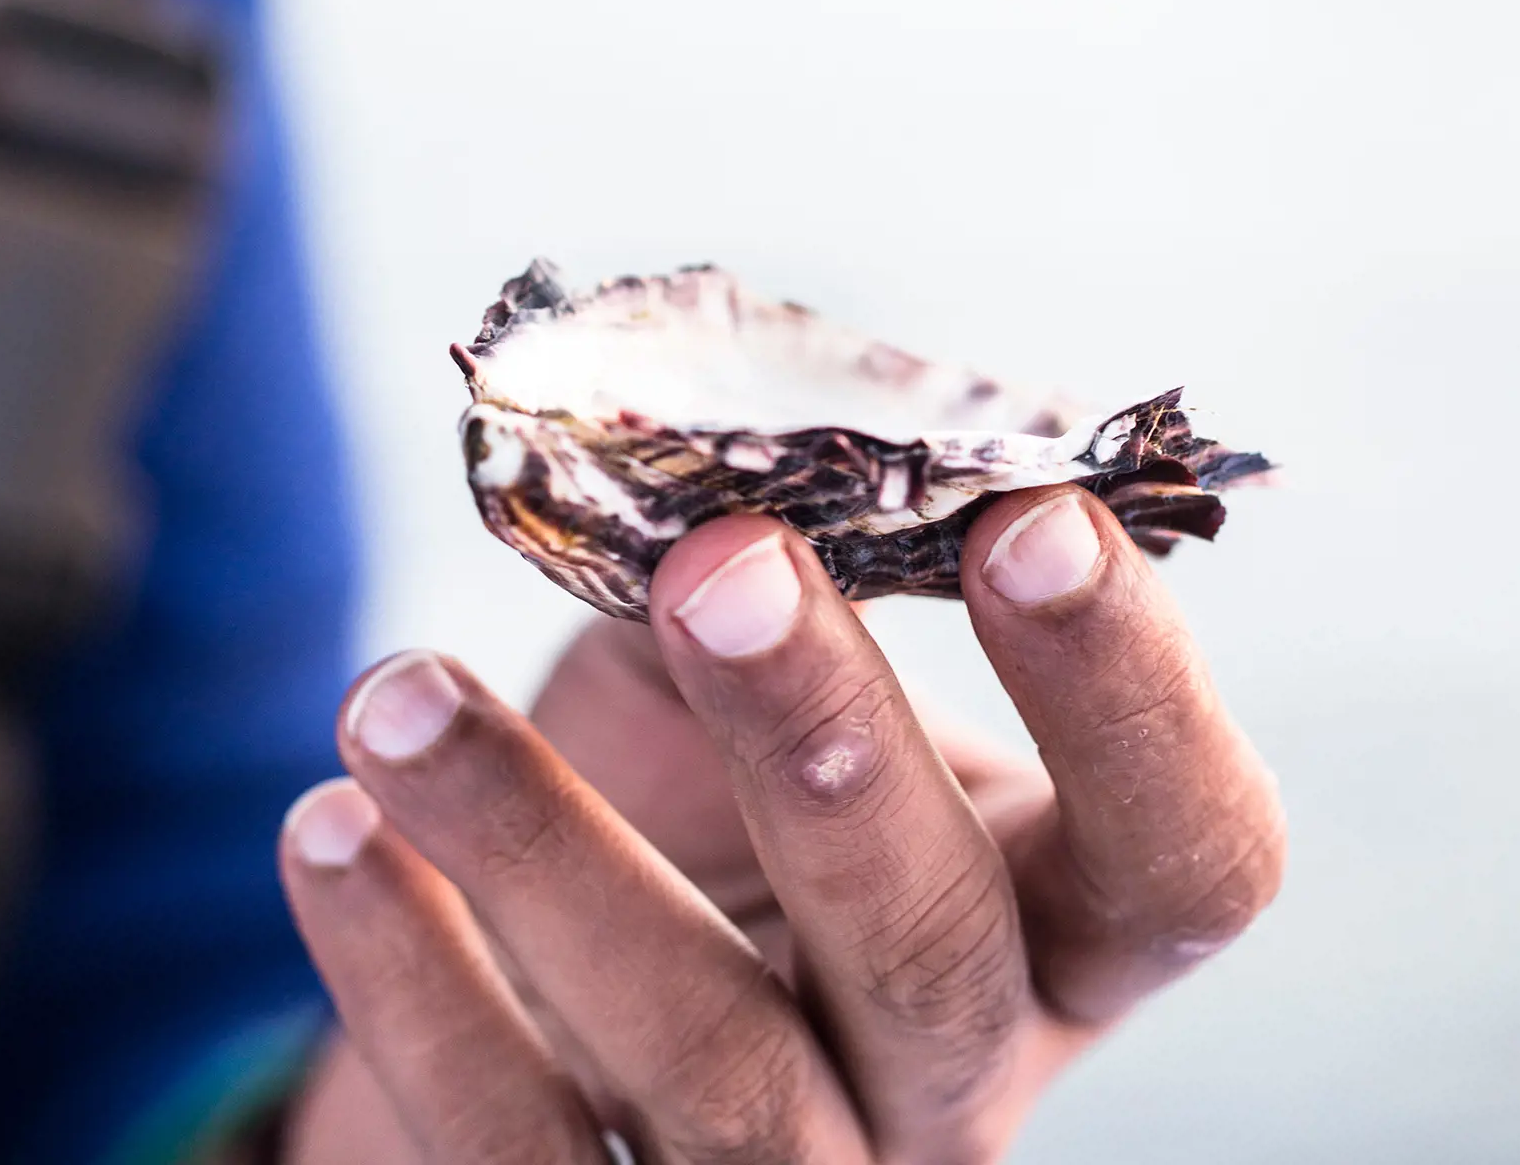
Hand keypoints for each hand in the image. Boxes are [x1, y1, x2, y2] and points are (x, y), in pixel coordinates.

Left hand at [276, 488, 1285, 1161]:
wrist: (576, 1030)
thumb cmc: (714, 806)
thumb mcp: (772, 696)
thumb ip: (766, 575)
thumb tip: (694, 427)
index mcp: (1058, 931)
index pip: (1189, 854)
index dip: (1133, 696)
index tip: (1031, 517)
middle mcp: (954, 1082)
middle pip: (936, 952)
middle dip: (827, 740)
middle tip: (711, 561)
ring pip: (710, 1069)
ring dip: (547, 852)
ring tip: (397, 693)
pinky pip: (517, 1157)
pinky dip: (416, 986)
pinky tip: (330, 830)